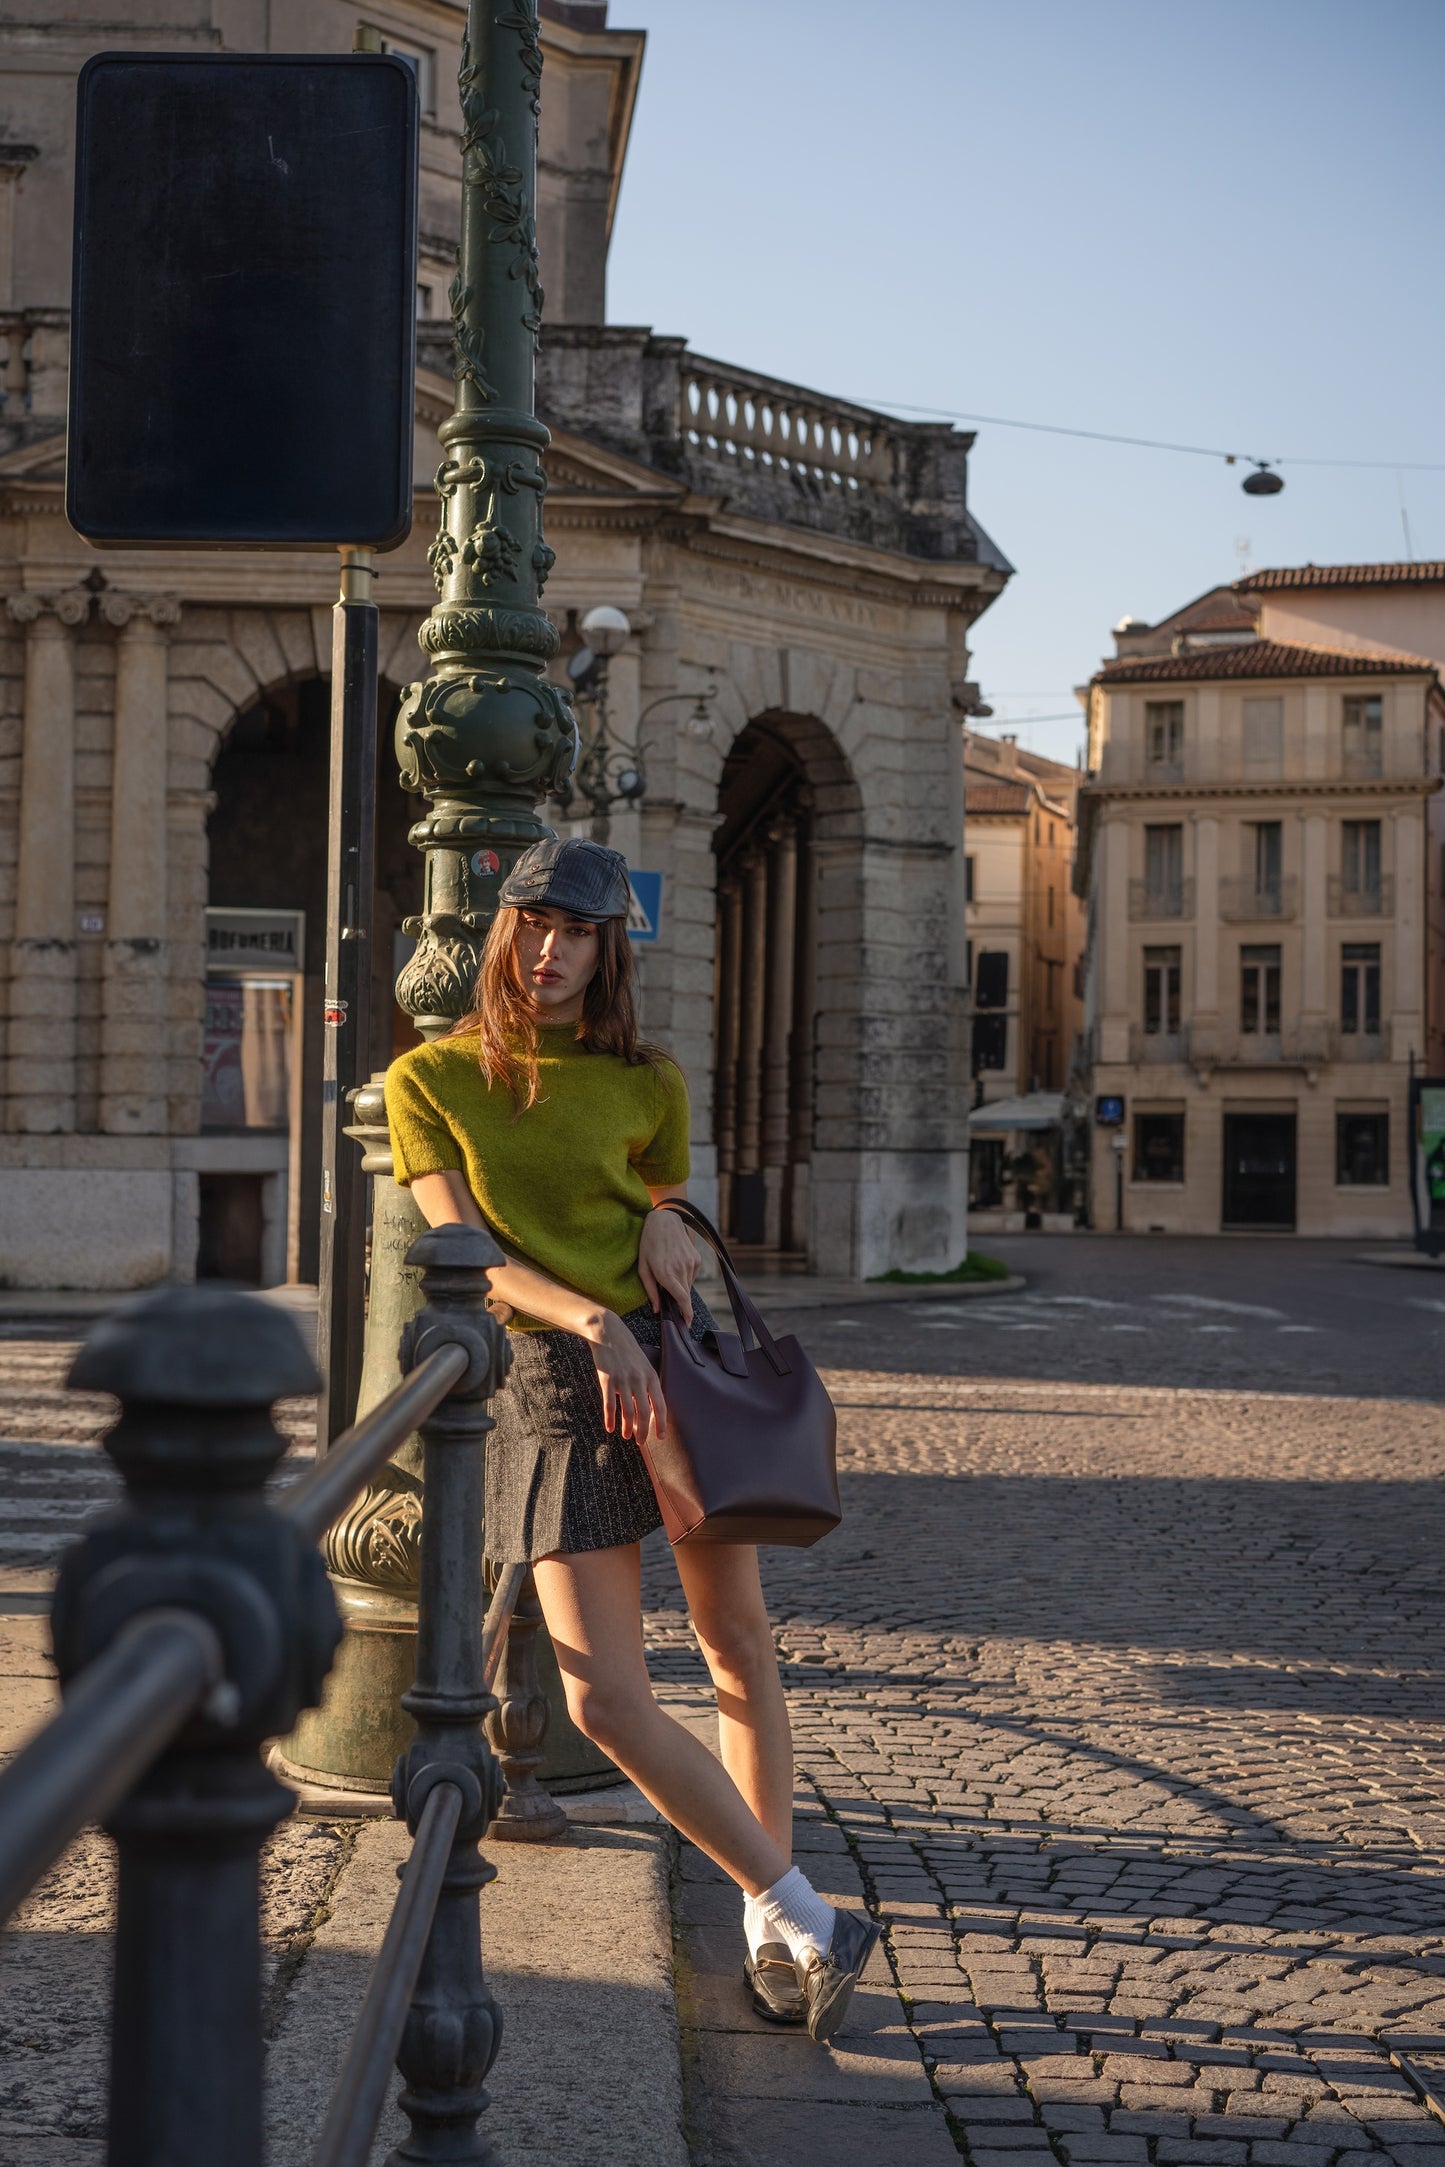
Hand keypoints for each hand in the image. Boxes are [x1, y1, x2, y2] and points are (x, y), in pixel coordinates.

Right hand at [586, 1312, 668, 1442]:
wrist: (609, 1334)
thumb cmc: (628, 1352)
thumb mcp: (644, 1365)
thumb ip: (649, 1384)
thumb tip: (652, 1408)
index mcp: (651, 1376)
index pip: (660, 1405)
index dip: (661, 1423)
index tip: (660, 1437)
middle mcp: (639, 1379)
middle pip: (644, 1412)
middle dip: (643, 1431)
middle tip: (641, 1442)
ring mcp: (623, 1380)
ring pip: (627, 1411)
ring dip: (627, 1428)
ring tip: (627, 1436)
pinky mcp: (607, 1380)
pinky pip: (609, 1404)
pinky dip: (609, 1419)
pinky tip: (609, 1428)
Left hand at [638, 1206, 697, 1324]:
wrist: (665, 1220)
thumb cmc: (648, 1243)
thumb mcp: (643, 1267)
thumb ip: (650, 1290)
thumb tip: (656, 1309)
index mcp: (666, 1273)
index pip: (682, 1299)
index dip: (686, 1314)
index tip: (687, 1324)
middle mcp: (681, 1269)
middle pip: (685, 1294)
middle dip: (679, 1300)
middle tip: (667, 1294)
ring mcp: (691, 1263)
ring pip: (688, 1285)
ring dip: (680, 1285)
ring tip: (668, 1271)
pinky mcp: (696, 1258)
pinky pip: (692, 1275)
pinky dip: (684, 1275)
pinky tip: (675, 1263)